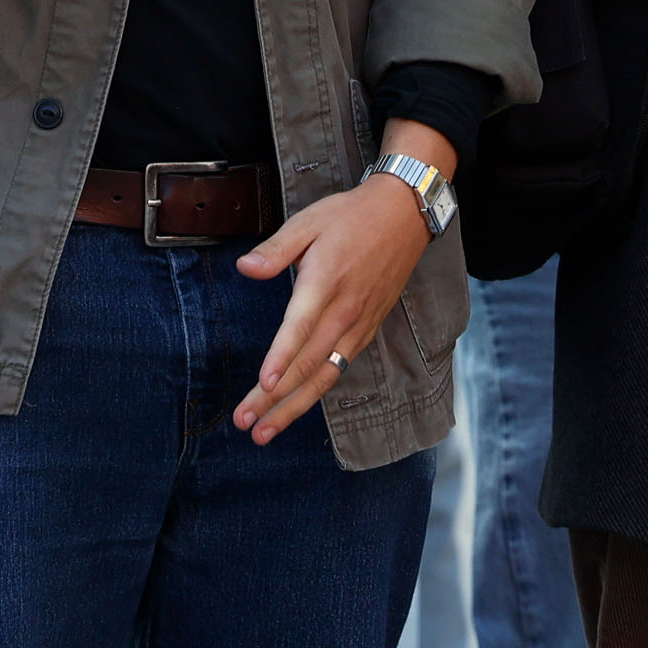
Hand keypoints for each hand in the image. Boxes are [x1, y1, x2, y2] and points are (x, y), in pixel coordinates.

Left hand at [233, 122, 450, 444]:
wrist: (403, 216)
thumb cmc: (350, 217)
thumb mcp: (308, 221)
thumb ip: (276, 249)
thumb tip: (245, 269)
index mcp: (326, 281)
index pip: (301, 327)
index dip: (282, 357)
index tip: (264, 384)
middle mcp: (345, 310)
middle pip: (308, 363)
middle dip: (276, 398)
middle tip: (246, 423)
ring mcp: (359, 324)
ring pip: (325, 374)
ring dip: (294, 406)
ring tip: (265, 430)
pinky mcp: (367, 330)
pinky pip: (340, 367)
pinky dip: (318, 391)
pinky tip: (296, 406)